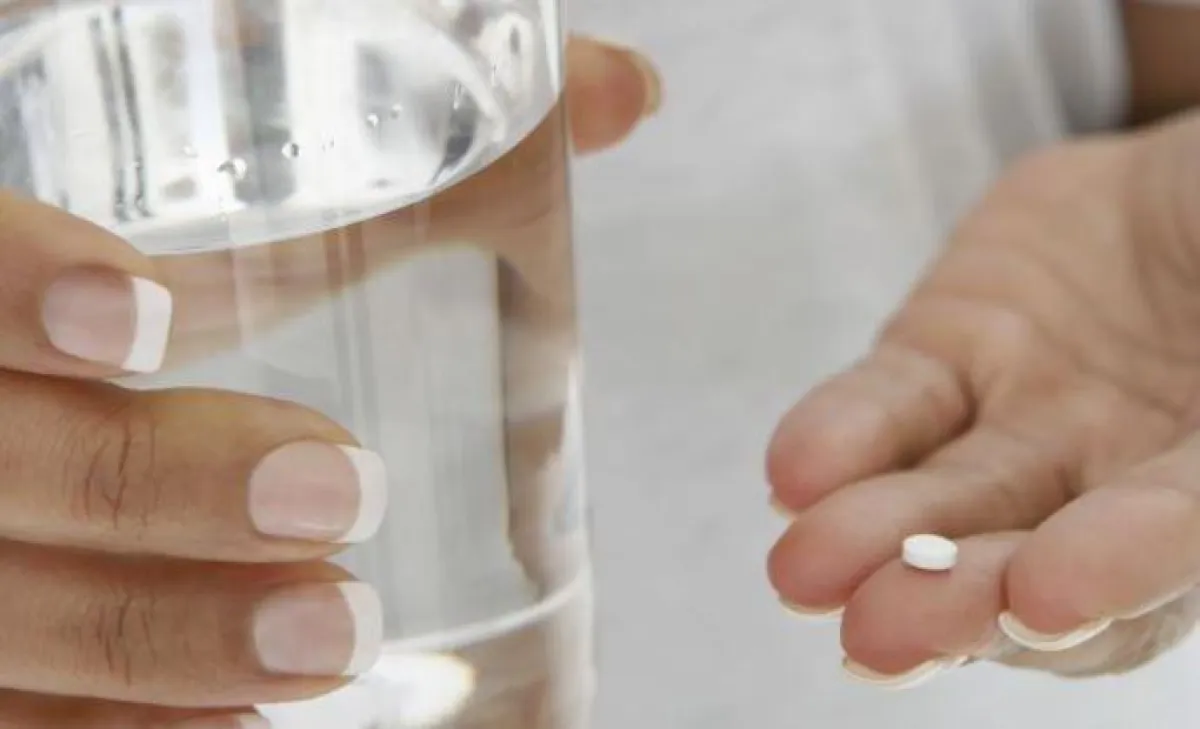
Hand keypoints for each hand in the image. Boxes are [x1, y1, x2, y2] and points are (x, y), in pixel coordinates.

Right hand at [0, 35, 656, 726]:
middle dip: (158, 490)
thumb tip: (626, 92)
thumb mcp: (221, 138)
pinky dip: (116, 723)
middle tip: (340, 491)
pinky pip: (21, 710)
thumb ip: (400, 108)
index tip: (153, 310)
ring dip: (164, 641)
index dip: (12, 285)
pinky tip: (238, 722)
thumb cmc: (155, 222)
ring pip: (10, 616)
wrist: (74, 326)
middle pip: (1, 462)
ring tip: (332, 634)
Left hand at [768, 110, 1199, 685]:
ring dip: (869, 539)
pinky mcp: (941, 360)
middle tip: (881, 633)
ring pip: (940, 498)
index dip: (1114, 571)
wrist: (1183, 175)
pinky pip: (884, 408)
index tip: (1044, 599)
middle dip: (953, 598)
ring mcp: (1025, 422)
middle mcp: (1120, 475)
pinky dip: (836, 442)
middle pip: (1030, 557)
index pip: (1172, 540)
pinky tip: (793, 476)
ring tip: (804, 571)